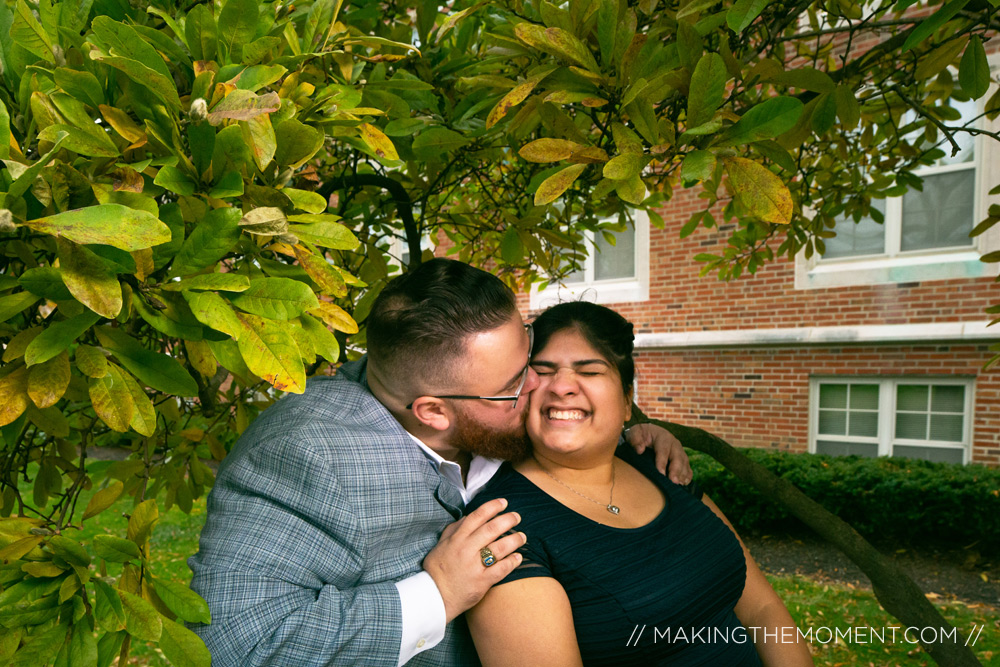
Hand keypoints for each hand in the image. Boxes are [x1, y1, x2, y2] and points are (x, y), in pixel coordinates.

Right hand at [423, 498, 525, 621]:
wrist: (434, 596)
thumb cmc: (438, 569)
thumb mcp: (441, 544)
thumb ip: (454, 529)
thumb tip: (469, 516)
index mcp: (456, 539)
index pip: (477, 517)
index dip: (492, 507)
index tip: (504, 503)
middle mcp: (466, 549)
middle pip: (491, 529)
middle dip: (508, 520)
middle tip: (517, 517)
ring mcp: (474, 566)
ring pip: (499, 547)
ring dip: (514, 540)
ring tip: (522, 536)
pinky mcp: (481, 582)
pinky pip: (501, 569)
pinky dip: (512, 562)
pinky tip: (518, 557)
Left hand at [627, 423, 691, 484]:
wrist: (649, 433)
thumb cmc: (642, 435)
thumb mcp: (635, 433)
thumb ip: (635, 440)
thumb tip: (639, 450)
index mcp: (663, 437)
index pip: (663, 450)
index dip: (662, 462)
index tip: (660, 473)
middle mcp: (674, 444)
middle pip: (677, 457)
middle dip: (676, 470)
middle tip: (673, 481)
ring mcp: (680, 451)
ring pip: (684, 463)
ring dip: (682, 474)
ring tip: (678, 484)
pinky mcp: (682, 458)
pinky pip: (688, 467)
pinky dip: (687, 475)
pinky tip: (684, 483)